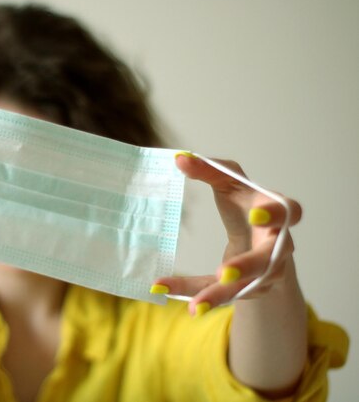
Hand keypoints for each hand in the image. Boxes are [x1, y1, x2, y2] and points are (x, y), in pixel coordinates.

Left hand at [152, 153, 302, 314]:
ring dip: (220, 295)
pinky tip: (176, 296)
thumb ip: (208, 170)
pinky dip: (201, 297)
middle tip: (225, 272)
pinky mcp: (249, 288)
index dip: (277, 214)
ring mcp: (266, 272)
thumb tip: (179, 158)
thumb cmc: (245, 205)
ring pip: (246, 287)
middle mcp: (276, 246)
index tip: (255, 214)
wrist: (260, 239)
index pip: (289, 211)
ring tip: (195, 305)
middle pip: (269, 260)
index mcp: (276, 213)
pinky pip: (225, 295)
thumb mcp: (230, 185)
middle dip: (249, 266)